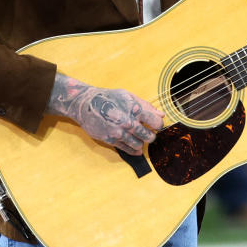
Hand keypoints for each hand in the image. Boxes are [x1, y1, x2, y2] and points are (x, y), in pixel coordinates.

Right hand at [48, 74, 164, 155]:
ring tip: (140, 139)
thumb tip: (161, 115)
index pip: (156, 122)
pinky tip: (136, 149)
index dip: (158, 125)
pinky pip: (126, 149)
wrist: (85, 104)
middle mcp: (127, 122)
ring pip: (138, 145)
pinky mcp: (110, 140)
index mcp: (134, 109)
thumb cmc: (108, 97)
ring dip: (141, 143)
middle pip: (149, 136)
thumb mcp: (128, 96)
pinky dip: (133, 150)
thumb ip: (146, 105)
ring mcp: (119, 132)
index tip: (156, 125)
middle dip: (151, 136)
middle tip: (149, 133)